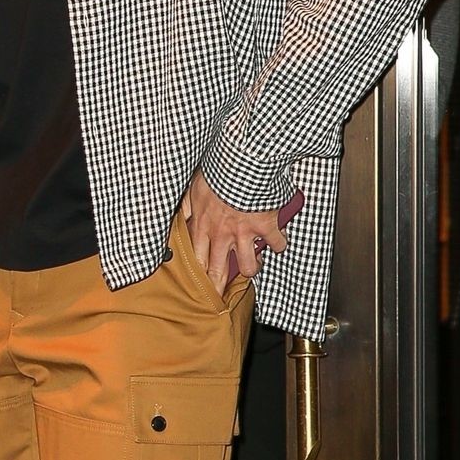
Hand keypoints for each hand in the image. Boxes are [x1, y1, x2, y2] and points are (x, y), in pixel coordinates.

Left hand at [182, 169, 287, 294]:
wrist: (243, 161)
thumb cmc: (217, 171)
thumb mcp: (193, 187)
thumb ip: (187, 205)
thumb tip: (179, 215)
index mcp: (202, 225)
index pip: (195, 259)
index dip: (197, 276)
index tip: (197, 286)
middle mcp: (222, 235)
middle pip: (218, 271)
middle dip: (218, 288)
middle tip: (219, 298)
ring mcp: (245, 233)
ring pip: (250, 267)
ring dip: (253, 267)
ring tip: (254, 262)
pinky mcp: (267, 226)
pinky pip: (277, 245)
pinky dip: (280, 245)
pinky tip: (278, 242)